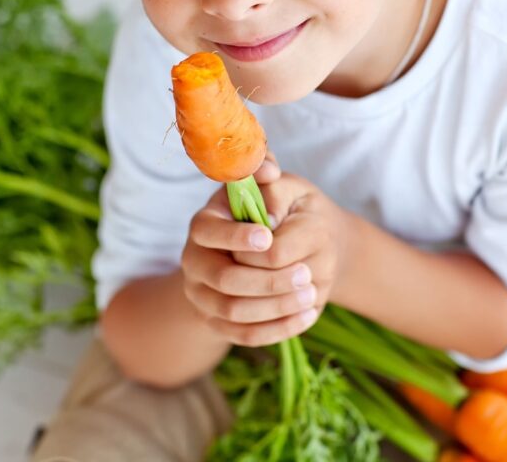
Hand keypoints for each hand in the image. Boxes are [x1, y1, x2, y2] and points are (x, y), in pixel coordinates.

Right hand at [180, 153, 339, 346]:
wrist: (283, 252)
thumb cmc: (282, 214)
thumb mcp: (282, 188)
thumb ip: (272, 175)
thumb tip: (267, 170)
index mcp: (205, 223)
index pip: (209, 232)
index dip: (237, 236)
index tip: (269, 237)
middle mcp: (195, 260)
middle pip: (224, 278)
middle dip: (266, 280)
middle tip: (306, 274)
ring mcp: (203, 295)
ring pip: (235, 311)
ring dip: (276, 306)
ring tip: (311, 294)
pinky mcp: (219, 323)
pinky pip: (244, 335)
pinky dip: (277, 329)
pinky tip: (306, 315)